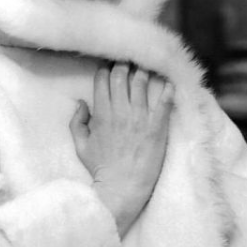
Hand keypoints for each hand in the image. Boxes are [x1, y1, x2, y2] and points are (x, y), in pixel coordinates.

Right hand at [70, 62, 173, 237]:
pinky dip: (167, 89)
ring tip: (147, 63)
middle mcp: (120, 112)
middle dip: (124, 63)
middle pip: (121, 76)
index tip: (111, 64)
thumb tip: (81, 103)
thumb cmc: (101, 168)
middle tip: (129, 58)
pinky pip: (164, 102)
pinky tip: (169, 80)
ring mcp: (140, 118)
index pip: (102, 80)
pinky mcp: (157, 127)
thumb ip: (77, 122)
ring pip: (141, 83)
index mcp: (101, 114)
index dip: (106, 69)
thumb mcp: (81, 145)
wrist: (122, 189)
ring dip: (144, 70)